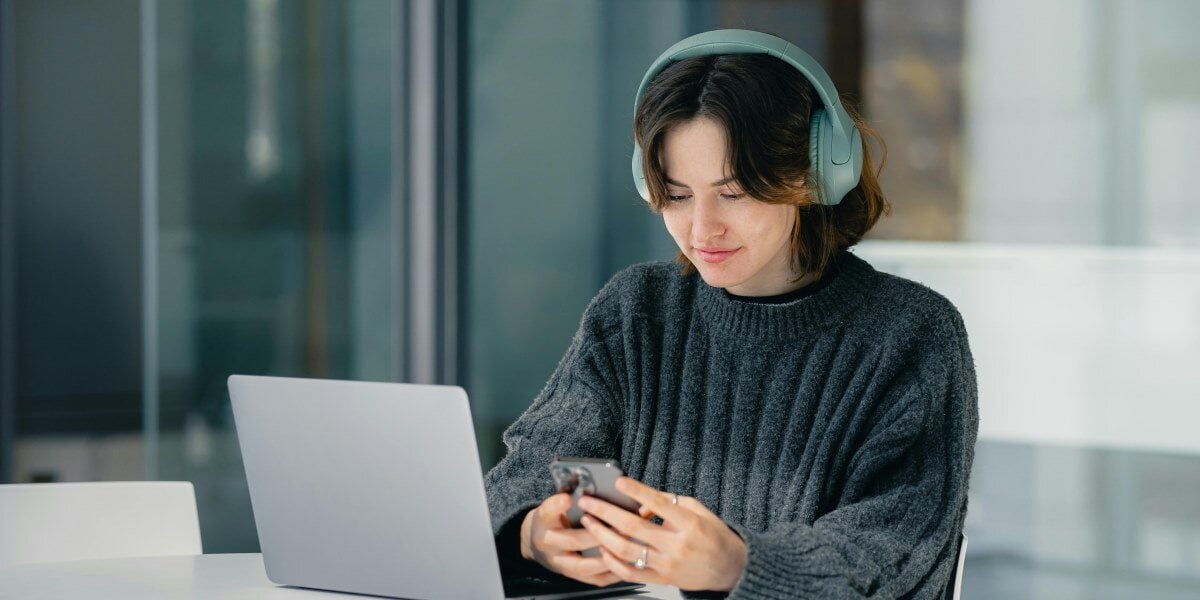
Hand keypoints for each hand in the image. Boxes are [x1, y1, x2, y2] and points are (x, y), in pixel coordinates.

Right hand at [519, 492, 621, 586]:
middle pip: (572, 540)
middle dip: (598, 533)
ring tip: (626, 544)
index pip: (548, 511)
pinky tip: (627, 562)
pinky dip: (612, 572)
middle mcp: (548, 543)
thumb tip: (598, 483)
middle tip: (620, 525)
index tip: (568, 498)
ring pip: (584, 565)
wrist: (539, 541)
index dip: (558, 505)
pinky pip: (594, 579)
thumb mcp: (557, 502)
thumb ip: (573, 493)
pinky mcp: (573, 576)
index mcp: (543, 520)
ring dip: (607, 556)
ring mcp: (559, 563)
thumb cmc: (555, 516)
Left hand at [576, 477, 747, 591]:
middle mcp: (677, 544)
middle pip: (633, 526)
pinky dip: (613, 562)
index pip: (658, 503)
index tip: (618, 482)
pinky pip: (631, 573)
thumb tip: (641, 499)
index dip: (636, 491)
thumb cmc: (714, 535)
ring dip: (603, 535)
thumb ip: (670, 501)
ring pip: (627, 550)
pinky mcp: (663, 579)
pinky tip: (603, 550)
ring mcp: (668, 564)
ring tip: (589, 523)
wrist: (730, 567)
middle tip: (588, 502)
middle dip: (605, 512)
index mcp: (688, 523)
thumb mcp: (698, 509)